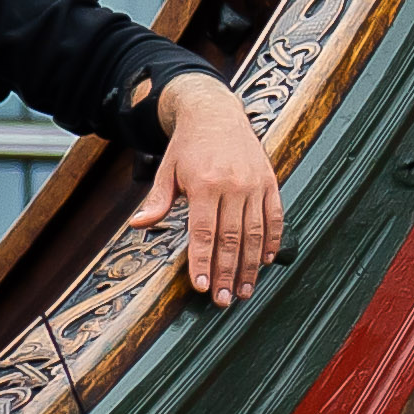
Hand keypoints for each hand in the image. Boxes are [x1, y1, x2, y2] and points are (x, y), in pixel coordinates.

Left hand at [138, 74, 282, 304]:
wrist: (216, 114)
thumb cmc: (188, 146)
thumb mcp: (167, 170)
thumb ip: (157, 201)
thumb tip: (139, 225)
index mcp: (205, 185)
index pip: (203, 232)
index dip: (202, 261)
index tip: (201, 286)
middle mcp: (233, 186)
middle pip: (231, 239)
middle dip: (227, 273)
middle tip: (224, 300)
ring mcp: (255, 185)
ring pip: (254, 233)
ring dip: (250, 265)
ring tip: (245, 290)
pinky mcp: (270, 182)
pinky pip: (274, 217)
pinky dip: (271, 241)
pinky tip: (264, 262)